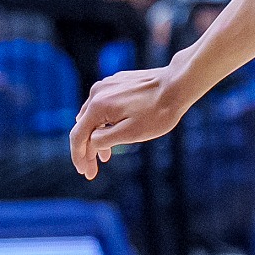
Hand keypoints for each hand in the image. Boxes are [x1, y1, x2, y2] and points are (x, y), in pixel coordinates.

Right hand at [68, 65, 187, 180]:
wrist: (177, 84)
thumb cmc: (158, 111)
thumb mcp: (130, 133)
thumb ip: (104, 140)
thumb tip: (91, 141)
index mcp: (97, 106)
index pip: (78, 136)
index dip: (79, 156)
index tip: (84, 172)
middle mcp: (98, 93)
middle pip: (84, 126)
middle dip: (87, 150)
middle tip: (93, 169)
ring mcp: (107, 85)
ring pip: (94, 116)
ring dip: (97, 137)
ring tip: (105, 156)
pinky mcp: (117, 83)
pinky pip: (104, 106)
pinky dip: (106, 123)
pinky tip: (114, 132)